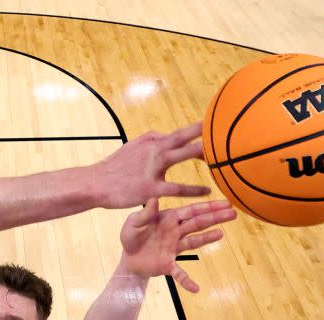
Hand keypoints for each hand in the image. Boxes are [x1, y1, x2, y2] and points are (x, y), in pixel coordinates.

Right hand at [95, 123, 212, 208]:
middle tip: (226, 134)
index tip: (219, 124)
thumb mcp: (133, 147)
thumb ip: (151, 140)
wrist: (96, 183)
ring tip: (223, 158)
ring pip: (183, 155)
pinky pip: (176, 188)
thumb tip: (165, 134)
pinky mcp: (149, 187)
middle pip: (185, 137)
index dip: (201, 128)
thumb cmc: (116, 168)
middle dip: (206, 134)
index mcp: (152, 142)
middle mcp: (154, 150)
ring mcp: (152, 167)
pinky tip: (207, 192)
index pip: (181, 132)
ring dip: (203, 153)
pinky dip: (193, 189)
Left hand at [119, 198, 235, 292]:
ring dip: (206, 239)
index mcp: (169, 219)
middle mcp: (175, 232)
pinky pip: (179, 274)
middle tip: (233, 213)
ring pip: (193, 243)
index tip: (225, 203)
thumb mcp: (133, 222)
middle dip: (215, 218)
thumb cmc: (132, 236)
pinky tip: (196, 288)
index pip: (191, 211)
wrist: (128, 258)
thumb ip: (144, 213)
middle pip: (198, 224)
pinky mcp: (168, 264)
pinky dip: (187, 281)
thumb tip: (154, 199)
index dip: (208, 207)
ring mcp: (174, 249)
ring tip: (220, 234)